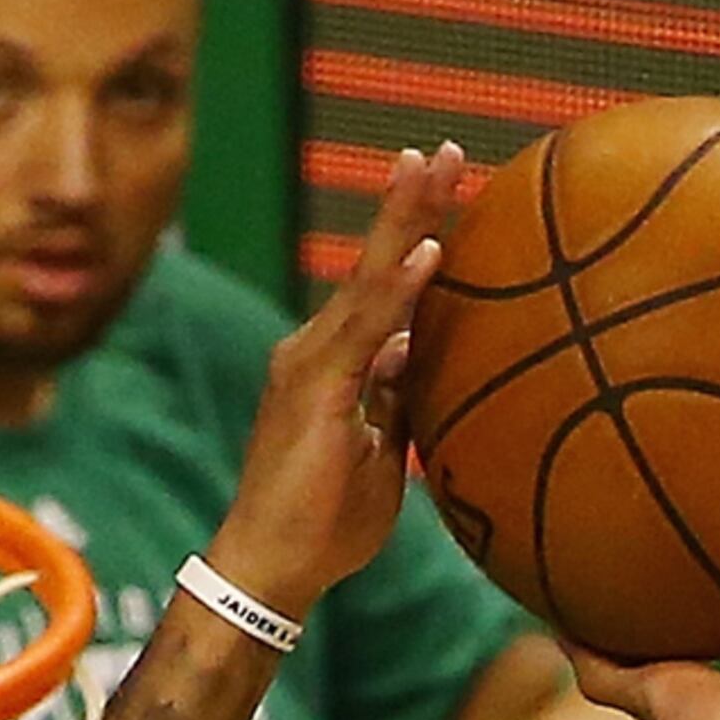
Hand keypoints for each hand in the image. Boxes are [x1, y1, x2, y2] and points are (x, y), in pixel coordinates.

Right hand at [202, 142, 476, 616]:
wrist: (270, 570)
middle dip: (410, 203)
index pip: (382, 287)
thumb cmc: (324, 528)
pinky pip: (365, 330)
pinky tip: (428, 250)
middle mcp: (314, 351)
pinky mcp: (313, 390)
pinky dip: (397, 288)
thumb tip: (417, 352)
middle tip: (445, 149)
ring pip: (366, 279)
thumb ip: (396, 399)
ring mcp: (309, 366)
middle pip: (371, 264)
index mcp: (333, 365)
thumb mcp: (382, 455)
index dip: (413, 232)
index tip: (450, 186)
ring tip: (434, 167)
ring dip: (405, 220)